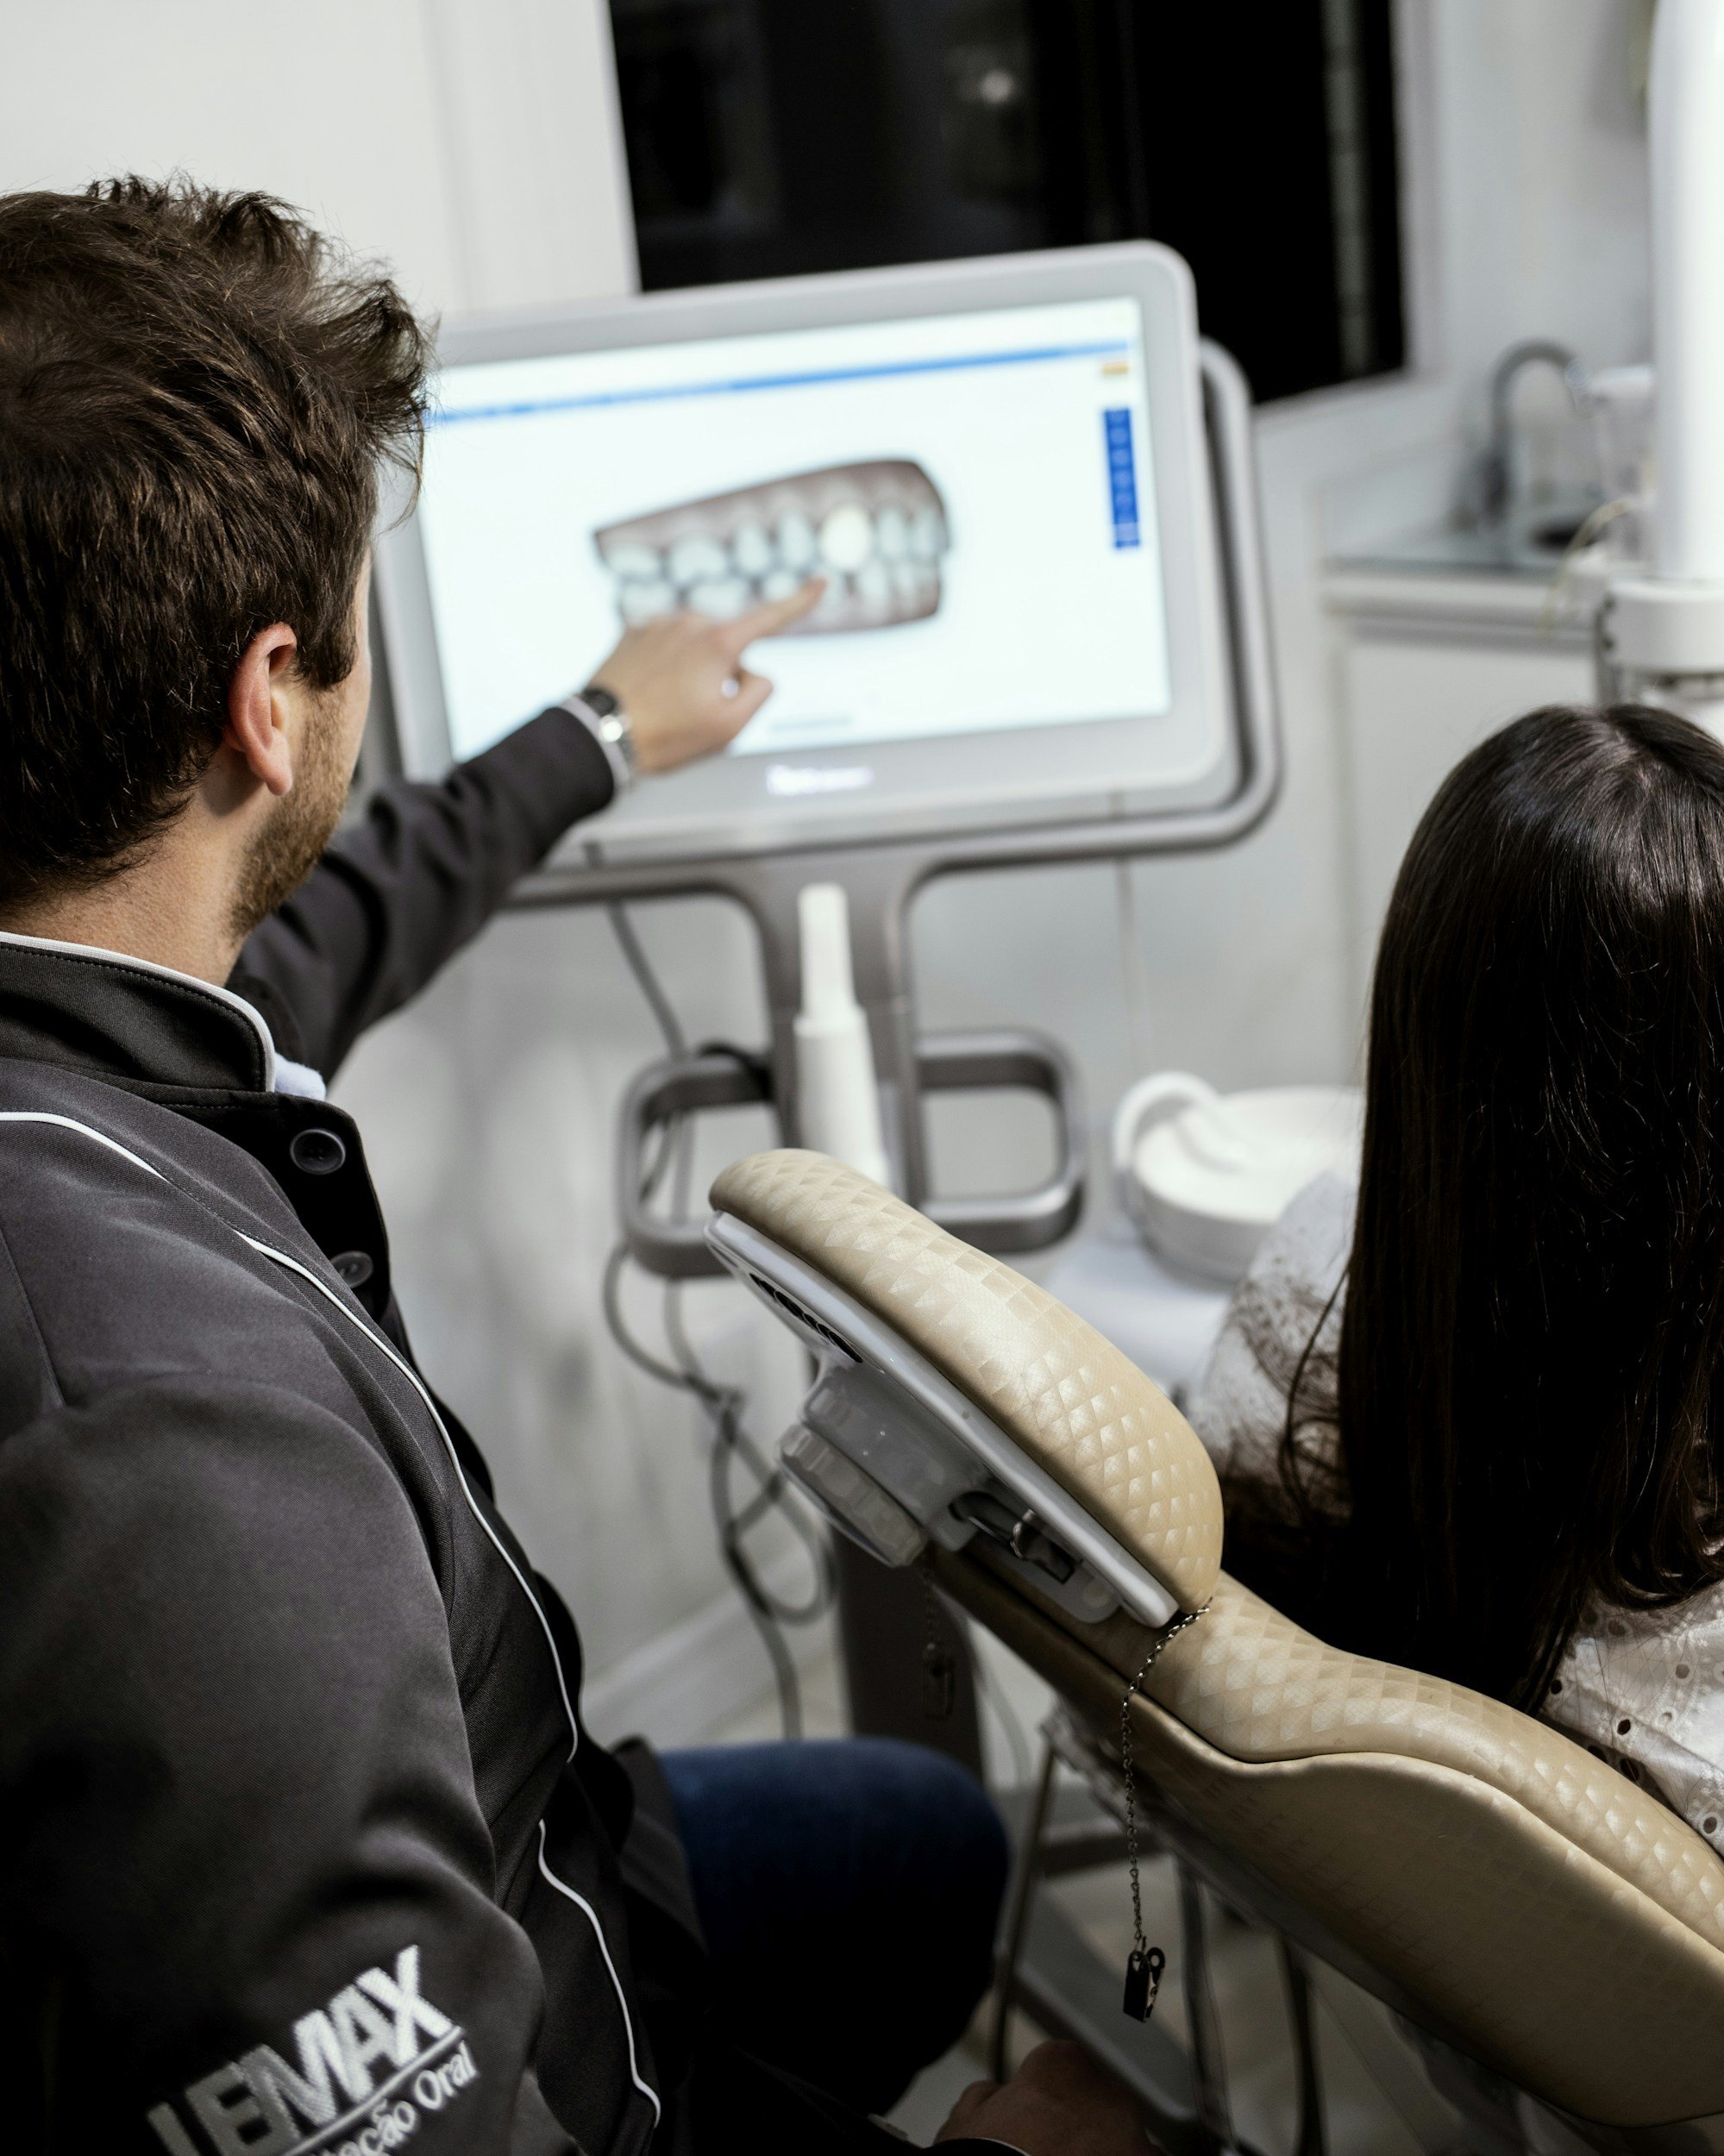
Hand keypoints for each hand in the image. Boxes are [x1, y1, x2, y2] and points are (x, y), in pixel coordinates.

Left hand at [585, 579, 824, 774]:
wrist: (600, 734)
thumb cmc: (667, 735)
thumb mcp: (729, 727)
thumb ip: (759, 692)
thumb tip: (753, 671)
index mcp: (719, 642)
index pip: (772, 617)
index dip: (801, 601)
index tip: (822, 581)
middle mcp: (690, 621)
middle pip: (729, 649)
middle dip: (723, 676)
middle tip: (693, 713)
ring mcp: (659, 624)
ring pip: (695, 649)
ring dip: (692, 673)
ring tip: (665, 706)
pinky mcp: (633, 632)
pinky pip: (666, 649)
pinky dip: (665, 669)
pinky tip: (648, 693)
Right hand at [935, 2041, 1146, 2153]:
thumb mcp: (964, 2122)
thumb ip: (985, 2098)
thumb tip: (992, 2097)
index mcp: (1062, 2066)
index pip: (1065, 2076)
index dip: (1050, 2108)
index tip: (1038, 2132)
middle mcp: (1108, 2094)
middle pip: (1103, 2111)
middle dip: (1088, 2133)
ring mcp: (1135, 2138)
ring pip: (1129, 2145)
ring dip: (1111, 2155)